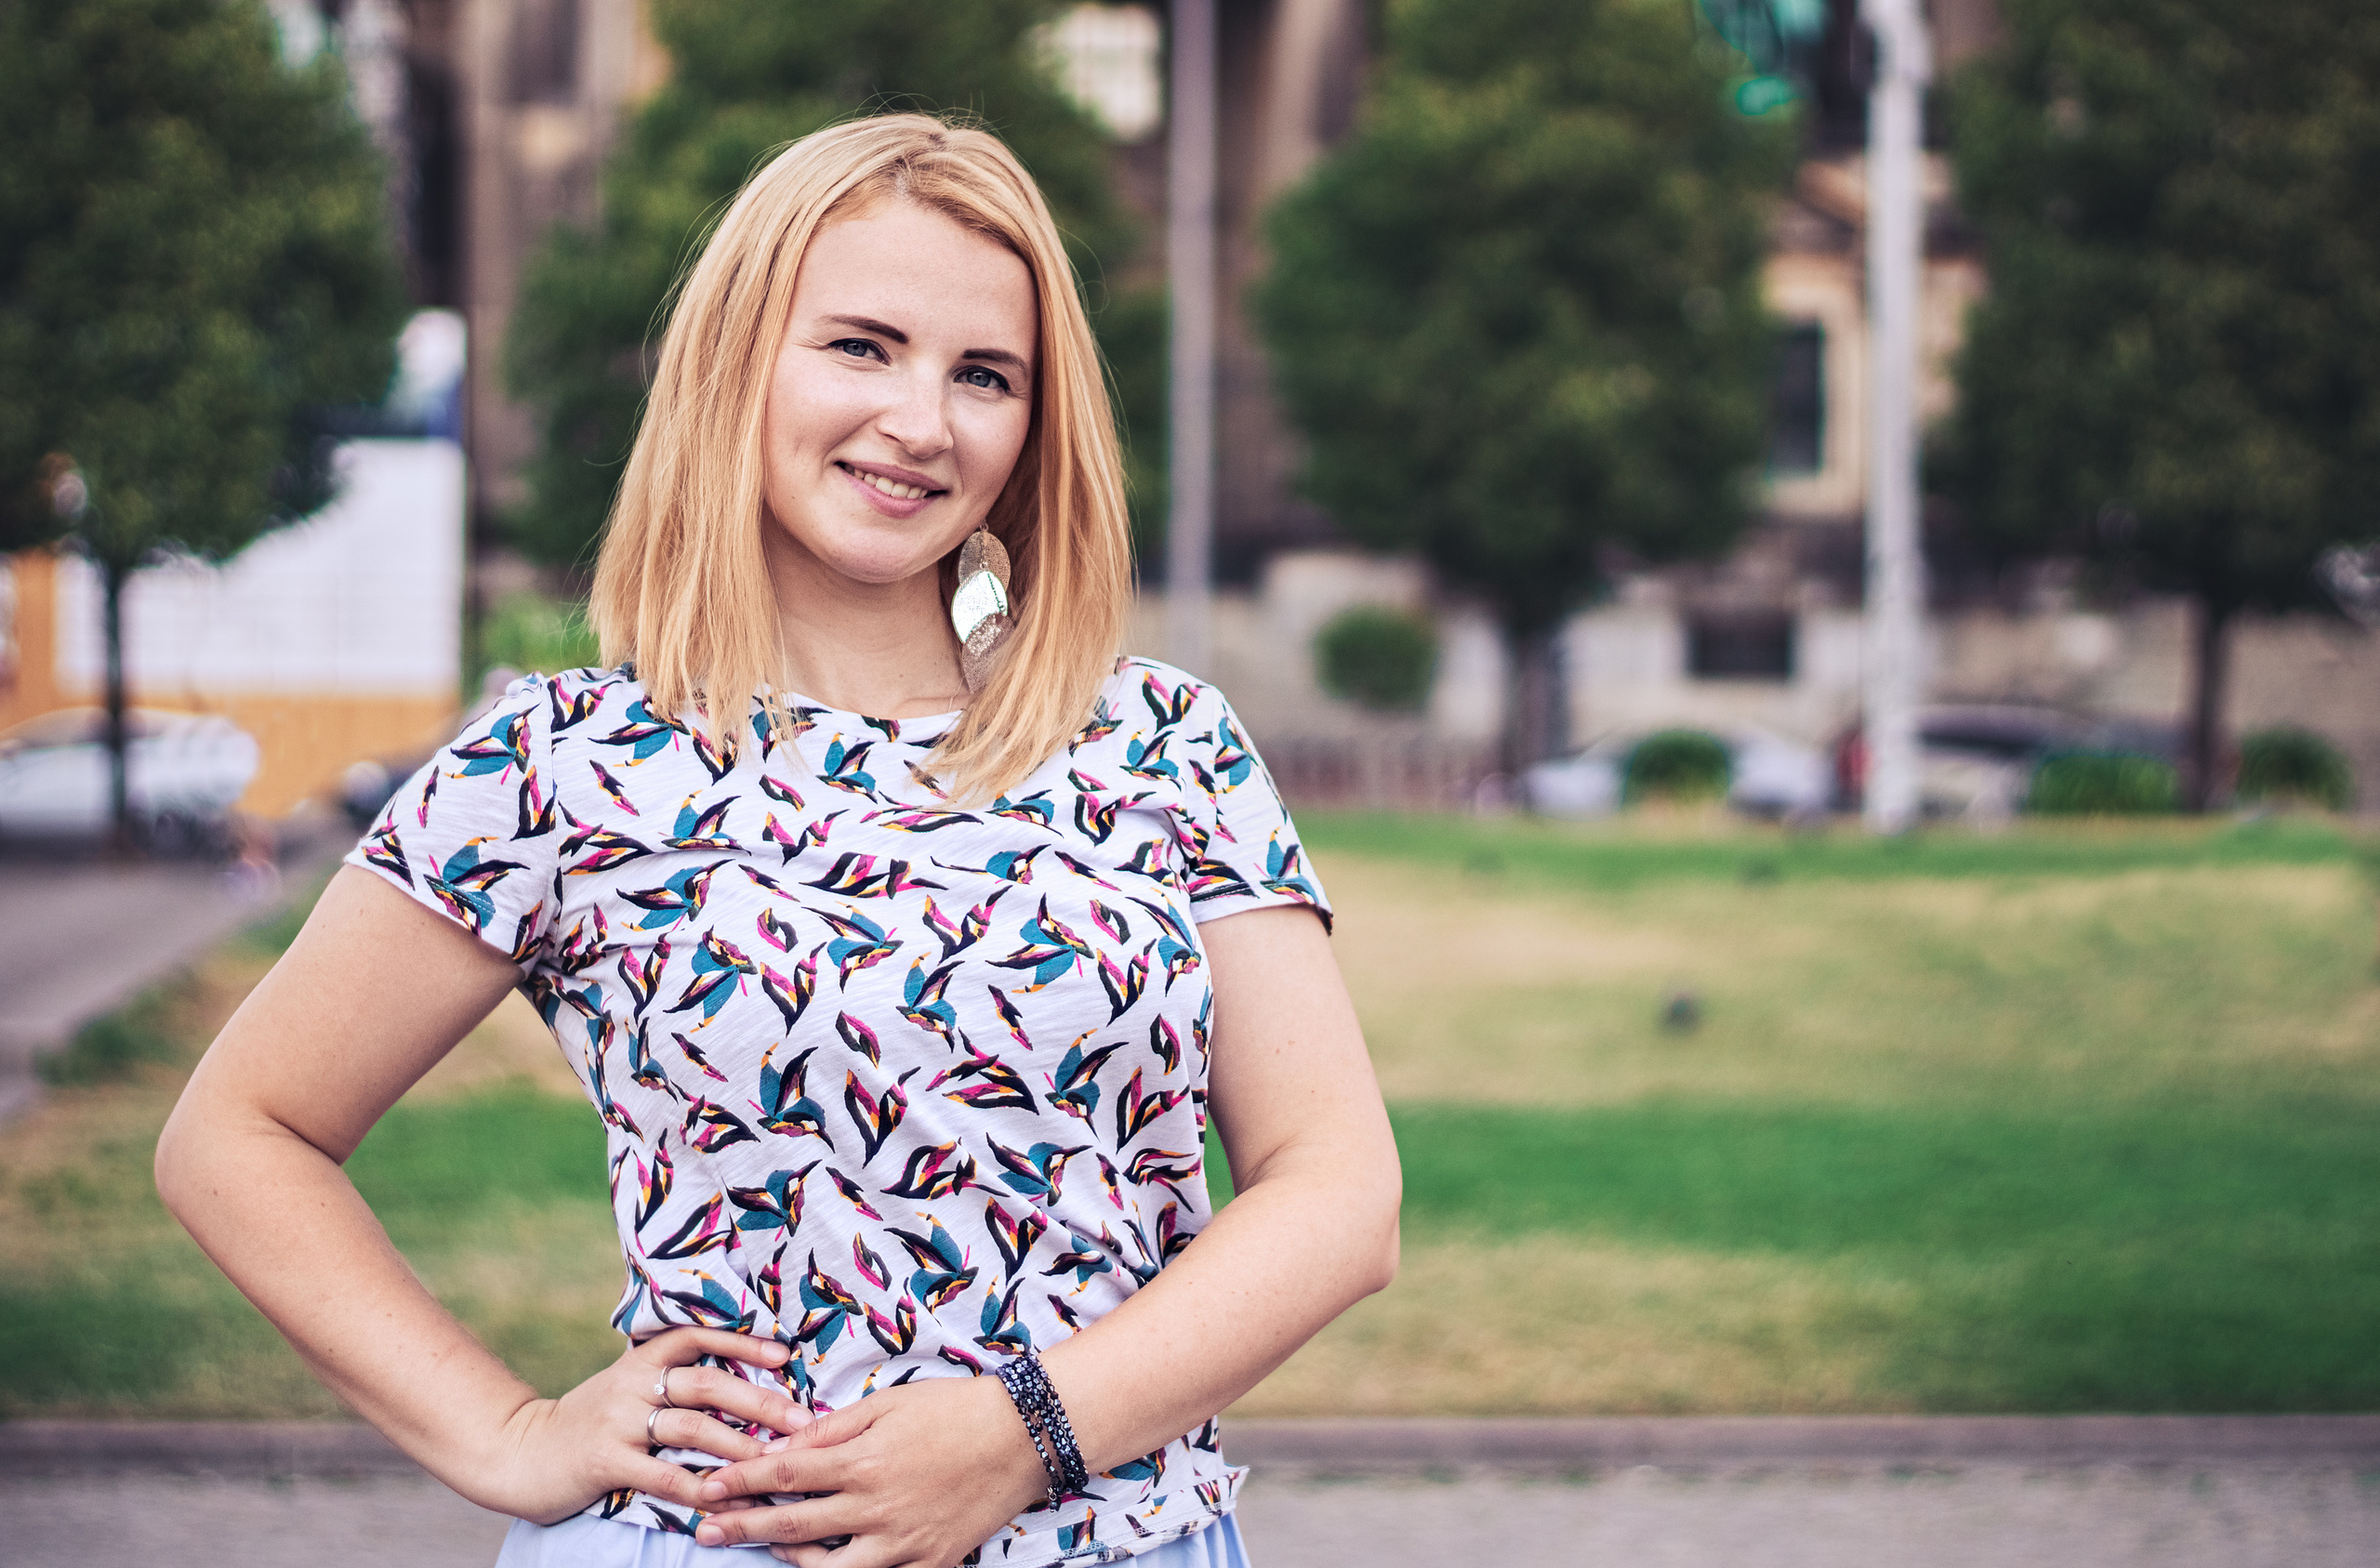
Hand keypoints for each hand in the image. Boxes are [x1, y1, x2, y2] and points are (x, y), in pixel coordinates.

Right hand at [488, 1328, 812, 1525]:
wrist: (520, 1453)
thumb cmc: (589, 1422)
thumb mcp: (627, 1388)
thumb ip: (671, 1382)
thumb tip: (742, 1384)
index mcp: (642, 1360)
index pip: (699, 1337)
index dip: (743, 1343)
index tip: (785, 1355)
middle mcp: (632, 1384)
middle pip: (707, 1384)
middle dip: (760, 1403)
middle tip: (802, 1422)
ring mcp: (618, 1422)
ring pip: (692, 1429)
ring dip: (740, 1447)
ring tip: (776, 1463)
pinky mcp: (606, 1461)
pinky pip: (663, 1476)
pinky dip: (699, 1488)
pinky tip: (727, 1500)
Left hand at [688, 1373, 1051, 1565]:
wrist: (1023, 1437)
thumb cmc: (955, 1409)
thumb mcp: (889, 1402)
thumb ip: (832, 1427)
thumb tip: (782, 1446)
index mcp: (863, 1460)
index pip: (783, 1474)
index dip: (739, 1481)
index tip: (707, 1487)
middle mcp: (876, 1506)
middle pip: (792, 1523)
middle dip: (741, 1526)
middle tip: (703, 1531)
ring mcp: (902, 1543)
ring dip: (784, 1557)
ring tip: (761, 1549)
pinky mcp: (929, 1564)